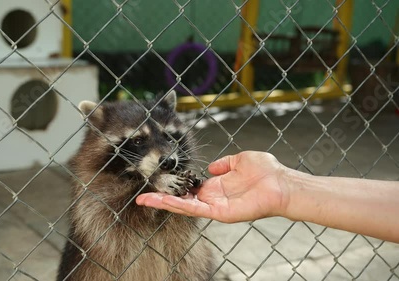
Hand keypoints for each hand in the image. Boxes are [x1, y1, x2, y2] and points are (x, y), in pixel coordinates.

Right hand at [136, 151, 288, 222]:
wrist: (281, 183)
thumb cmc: (266, 171)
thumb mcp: (240, 160)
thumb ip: (224, 163)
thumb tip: (212, 167)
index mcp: (217, 186)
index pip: (190, 188)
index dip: (175, 186)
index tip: (159, 182)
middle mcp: (213, 198)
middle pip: (183, 199)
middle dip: (162, 198)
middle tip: (142, 198)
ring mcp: (215, 207)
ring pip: (184, 206)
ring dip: (164, 203)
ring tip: (145, 201)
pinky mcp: (219, 213)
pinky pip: (195, 210)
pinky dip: (178, 206)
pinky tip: (163, 201)